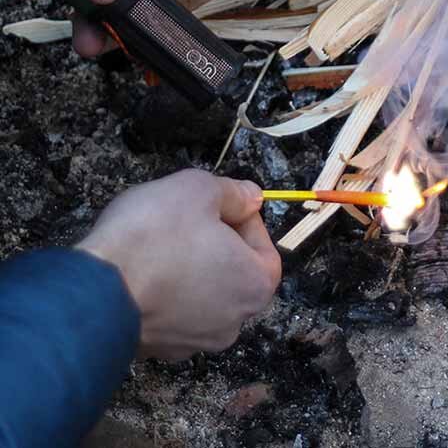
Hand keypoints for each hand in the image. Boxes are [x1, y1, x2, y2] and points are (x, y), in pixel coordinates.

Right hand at [77, 170, 280, 361]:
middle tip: (187, 220)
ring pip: (200, 292)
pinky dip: (161, 291)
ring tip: (159, 242)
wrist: (91, 291)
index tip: (219, 204)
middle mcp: (233, 322)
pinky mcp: (157, 348)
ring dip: (187, 267)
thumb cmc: (153, 237)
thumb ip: (234, 193)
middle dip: (214, 243)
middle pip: (233, 272)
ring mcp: (194, 342)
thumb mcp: (199, 190)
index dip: (242, 219)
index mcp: (255, 286)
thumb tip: (252, 196)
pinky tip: (141, 271)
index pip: (264, 247)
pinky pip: (169, 311)